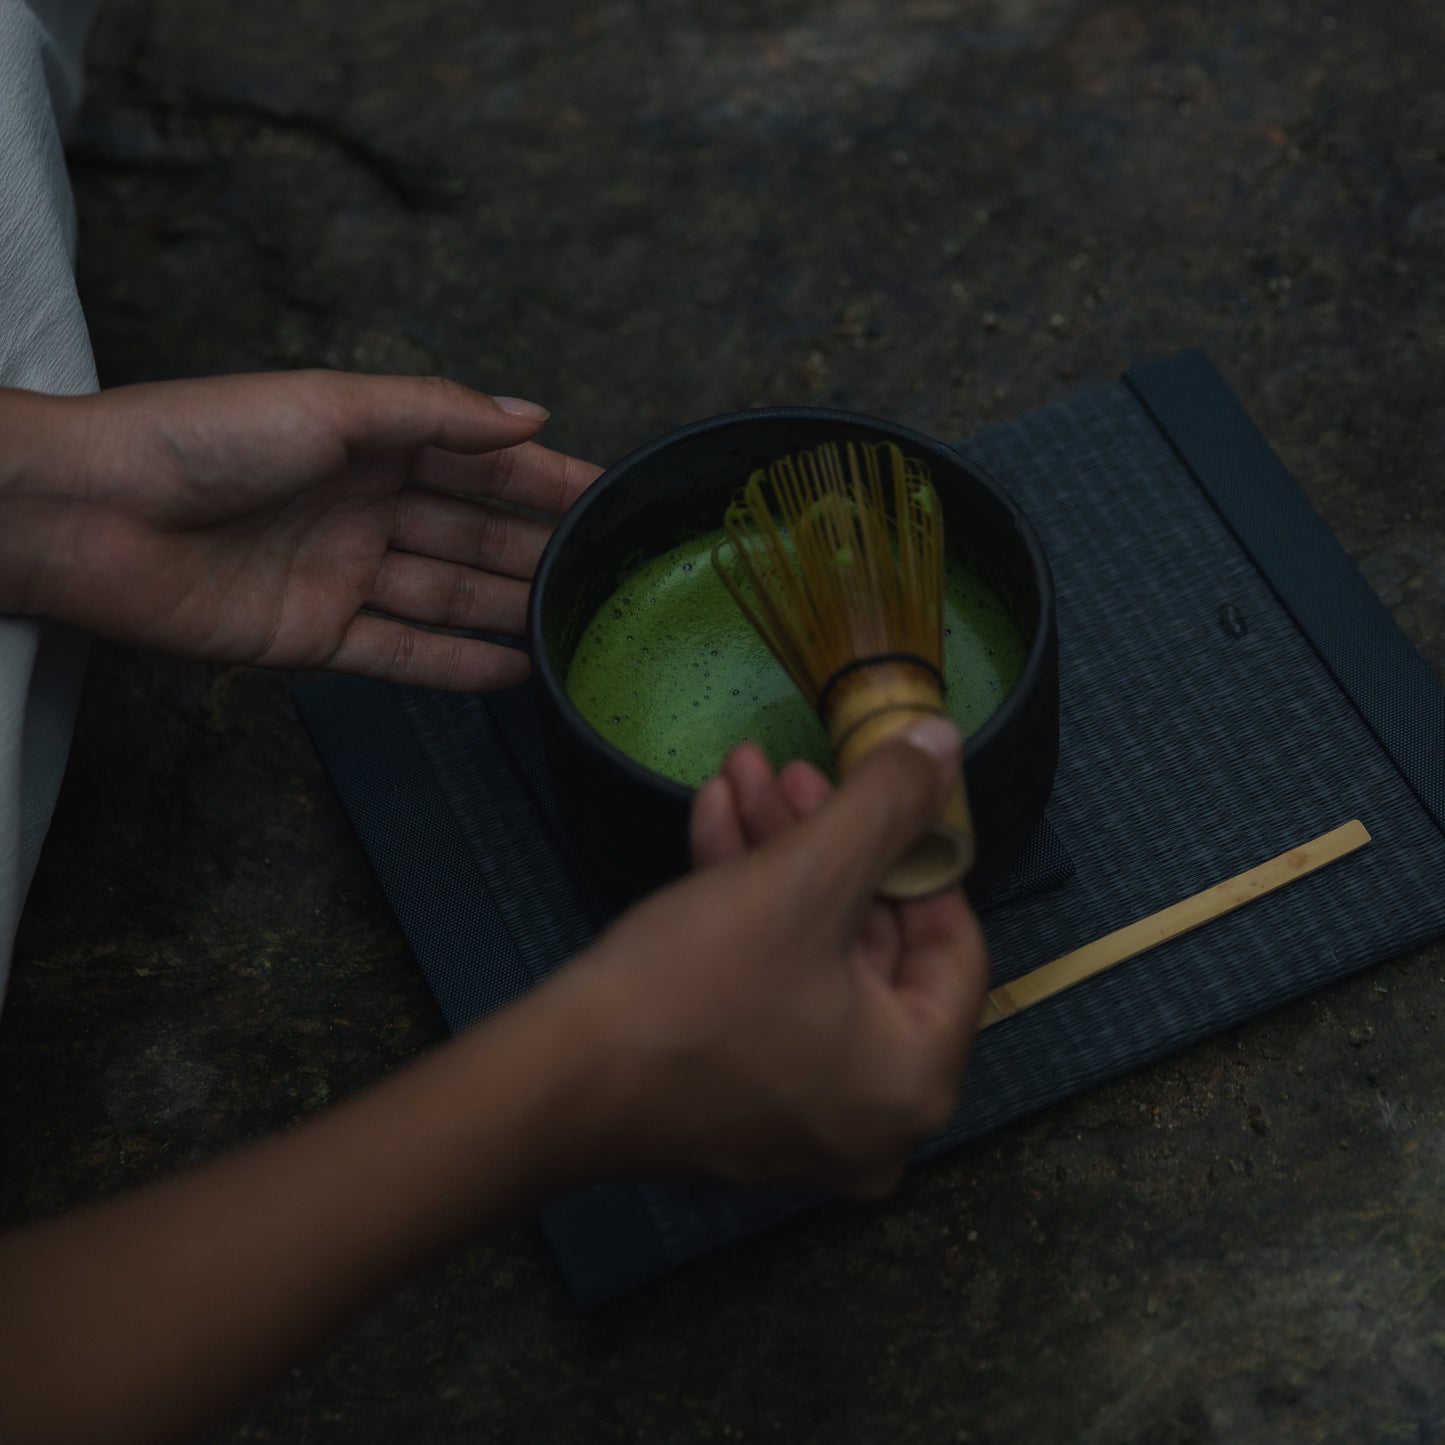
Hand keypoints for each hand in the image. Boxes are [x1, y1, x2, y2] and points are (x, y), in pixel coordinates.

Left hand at [0, 372, 600, 688]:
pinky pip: (402, 653)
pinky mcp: (315, 635)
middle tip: (608, 577)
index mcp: (369, 443)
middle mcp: (363, 508)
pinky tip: (512, 673)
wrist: (91, 515)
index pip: (478, 462)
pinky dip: (457, 666)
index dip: (543, 480)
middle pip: (471, 533)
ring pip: (446, 595)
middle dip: (536, 551)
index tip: (607, 498)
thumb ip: (435, 414)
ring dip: (508, 610)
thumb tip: (529, 416)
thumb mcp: (333, 406)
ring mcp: (343, 574)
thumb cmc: (200, 438)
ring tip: (575, 629)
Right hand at [559, 717, 989, 1196]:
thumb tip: (946, 739)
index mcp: (916, 1079)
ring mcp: (800, 1119)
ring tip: (735, 774)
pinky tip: (710, 826)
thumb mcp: (805, 876)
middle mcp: (874, 1117)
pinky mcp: (735, 1104)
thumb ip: (889, 803)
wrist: (552, 1081)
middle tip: (787, 769)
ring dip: (773, 859)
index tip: (874, 786)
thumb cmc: (699, 983)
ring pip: (808, 958)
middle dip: (821, 838)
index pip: (952, 943)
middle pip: (869, 943)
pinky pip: (766, 994)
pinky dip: (743, 915)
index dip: (914, 850)